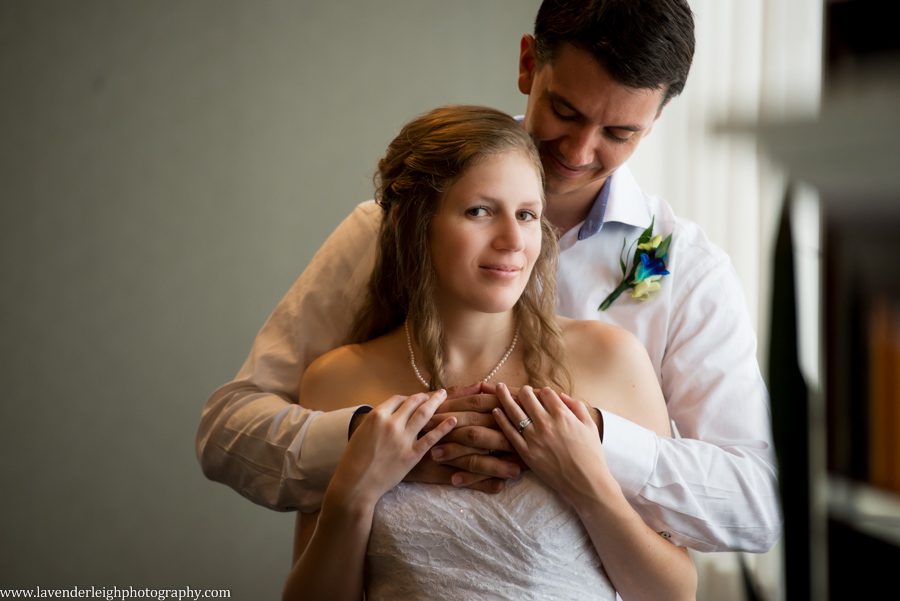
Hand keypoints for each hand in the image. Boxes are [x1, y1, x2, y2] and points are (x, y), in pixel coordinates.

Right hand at [328, 390, 456, 505]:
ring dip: (435, 402)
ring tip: (444, 395)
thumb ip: (377, 421)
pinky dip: (444, 427)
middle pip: (413, 403)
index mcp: (377, 416)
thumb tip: (390, 414)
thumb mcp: (361, 432)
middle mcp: (392, 423)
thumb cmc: (354, 459)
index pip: (398, 399)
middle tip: (436, 393)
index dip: (409, 397)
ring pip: (424, 414)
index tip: (416, 398)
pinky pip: (431, 438)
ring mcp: (403, 439)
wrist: (356, 483)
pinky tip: (453, 420)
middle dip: (425, 396)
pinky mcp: (412, 455)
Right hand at [406, 383, 520, 491]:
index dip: (503, 410)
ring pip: (472, 458)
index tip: (525, 413)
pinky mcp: (432, 472)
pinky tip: (499, 487)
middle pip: (479, 432)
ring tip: (519, 471)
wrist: (379, 447)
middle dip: (506, 439)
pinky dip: (479, 484)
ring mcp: (437, 451)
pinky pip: (460, 479)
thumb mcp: (431, 405)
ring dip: (497, 465)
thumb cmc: (410, 423)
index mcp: (444, 410)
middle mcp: (440, 429)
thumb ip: (457, 395)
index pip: (478, 407)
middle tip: (530, 445)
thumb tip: (483, 385)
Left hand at [493, 384, 614, 505]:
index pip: (546, 392)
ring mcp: (534, 438)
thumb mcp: (589, 425)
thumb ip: (576, 406)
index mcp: (563, 415)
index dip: (542, 391)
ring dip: (504, 397)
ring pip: (514, 411)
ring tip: (499, 388)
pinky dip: (501, 420)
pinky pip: (509, 432)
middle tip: (519, 390)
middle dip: (523, 390)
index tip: (540, 393)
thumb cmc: (591, 455)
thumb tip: (560, 395)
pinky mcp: (526, 452)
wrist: (585, 482)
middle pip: (527, 397)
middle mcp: (546, 423)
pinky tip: (496, 411)